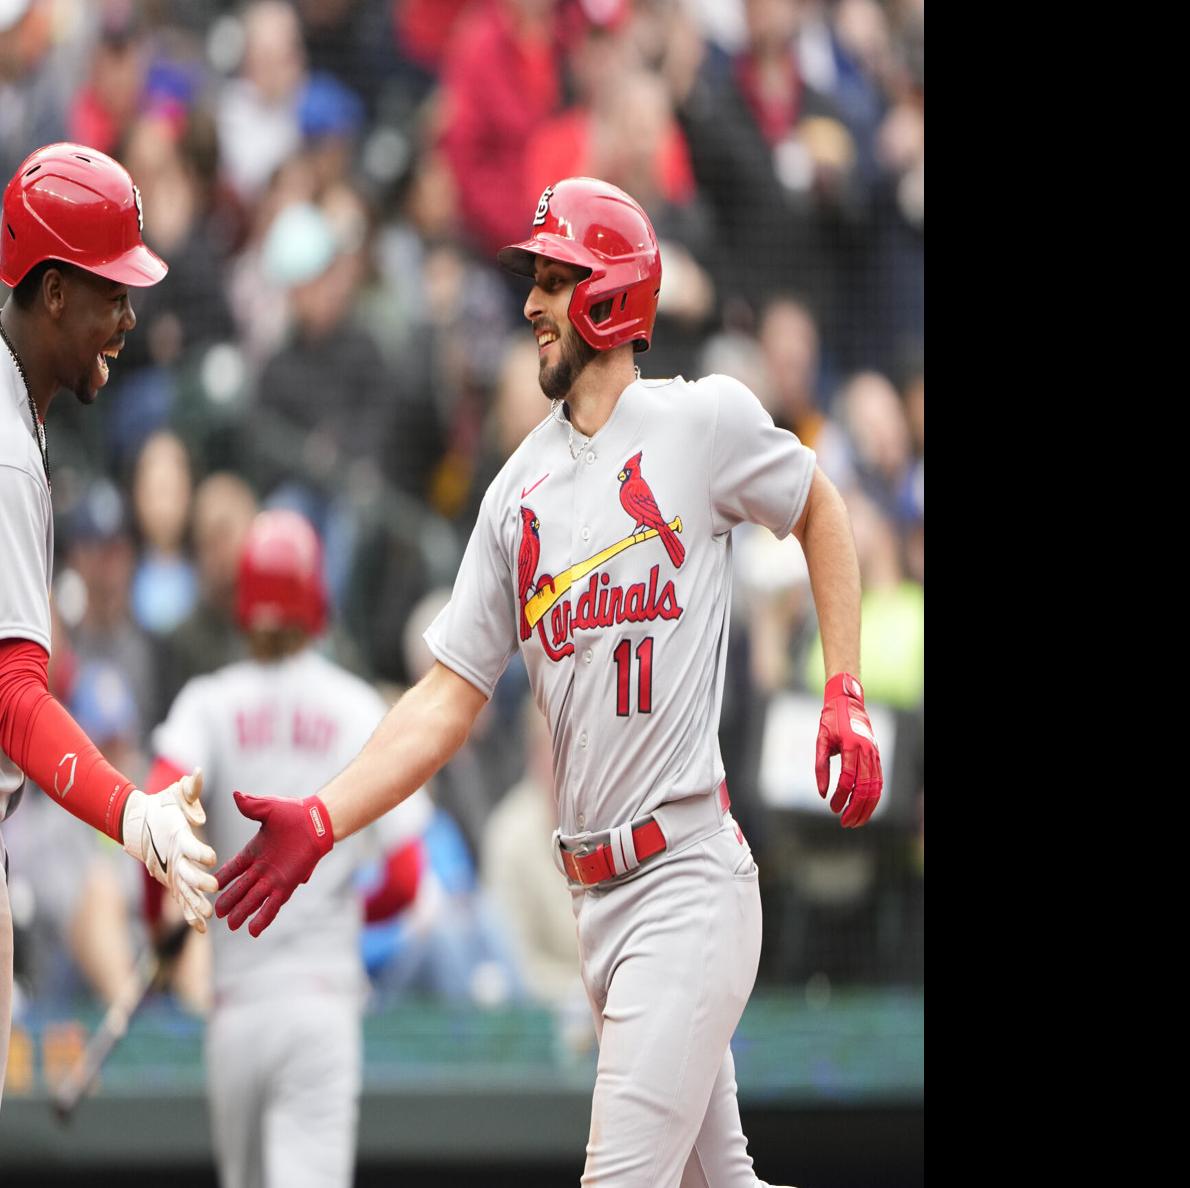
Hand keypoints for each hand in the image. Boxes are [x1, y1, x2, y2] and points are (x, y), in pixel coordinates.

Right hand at [122, 769, 218, 931]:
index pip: (189, 845)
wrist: (138, 822)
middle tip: (213, 890)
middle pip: (185, 873)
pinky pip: (180, 899)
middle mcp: (172, 856)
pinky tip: (201, 928)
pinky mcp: (170, 879)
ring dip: (194, 905)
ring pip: (182, 891)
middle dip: (199, 882)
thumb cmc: (163, 804)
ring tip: (207, 918)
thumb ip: (190, 787)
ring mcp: (169, 870)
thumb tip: (198, 773)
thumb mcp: (177, 793)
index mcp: (177, 836)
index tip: (213, 857)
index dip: (200, 852)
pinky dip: (188, 913)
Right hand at [214, 791, 333, 936]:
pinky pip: (272, 905)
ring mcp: (274, 878)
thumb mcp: (268, 808)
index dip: (222, 878)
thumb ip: (251, 806)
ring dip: (243, 912)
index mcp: (254, 851)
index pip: (233, 868)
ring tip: (231, 925)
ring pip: (254, 899)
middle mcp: (262, 867)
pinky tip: (253, 931)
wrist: (317, 821)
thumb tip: (235, 795)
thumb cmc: (294, 813)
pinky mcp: (287, 885)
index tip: (209, 887)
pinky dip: (263, 917)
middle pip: (241, 888)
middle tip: (215, 914)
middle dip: (229, 901)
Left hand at [815, 673, 882, 827]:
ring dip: (867, 807)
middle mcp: (867, 751)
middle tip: (844, 822)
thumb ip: (820, 767)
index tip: (832, 807)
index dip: (840, 796)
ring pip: (875, 787)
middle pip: (865, 787)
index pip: (848, 779)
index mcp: (851, 745)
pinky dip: (874, 797)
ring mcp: (875, 754)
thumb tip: (822, 793)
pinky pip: (879, 781)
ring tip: (856, 822)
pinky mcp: (877, 757)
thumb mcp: (821, 741)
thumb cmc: (831, 721)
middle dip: (855, 808)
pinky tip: (866, 808)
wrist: (848, 702)